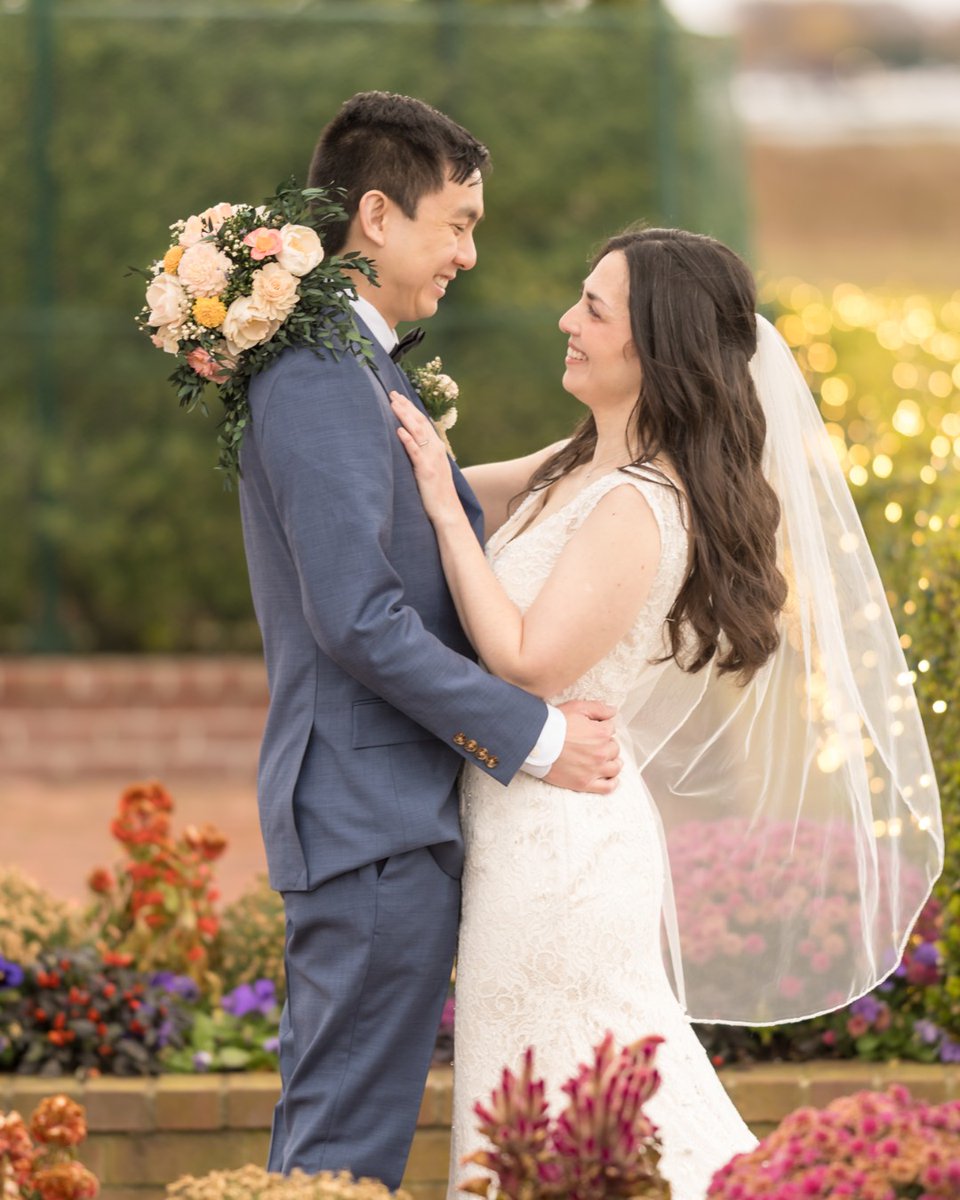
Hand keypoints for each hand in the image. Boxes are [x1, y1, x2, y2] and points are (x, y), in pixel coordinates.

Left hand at [390, 392, 458, 523]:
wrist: (447, 511)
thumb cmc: (437, 493)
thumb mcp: (431, 469)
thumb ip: (423, 455)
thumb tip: (412, 445)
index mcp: (436, 448)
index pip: (422, 422)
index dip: (410, 408)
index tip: (398, 397)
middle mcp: (435, 450)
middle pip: (419, 422)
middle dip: (405, 407)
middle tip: (392, 394)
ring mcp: (431, 459)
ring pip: (417, 433)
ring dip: (404, 417)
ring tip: (393, 404)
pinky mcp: (426, 471)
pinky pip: (415, 453)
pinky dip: (408, 440)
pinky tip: (399, 430)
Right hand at [546, 700, 621, 793]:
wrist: (535, 743)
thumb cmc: (554, 724)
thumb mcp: (577, 707)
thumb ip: (599, 708)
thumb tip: (613, 712)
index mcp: (601, 733)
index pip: (611, 729)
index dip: (602, 726)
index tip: (592, 728)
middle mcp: (601, 752)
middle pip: (614, 748)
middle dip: (607, 743)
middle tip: (594, 742)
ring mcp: (594, 770)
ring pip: (615, 767)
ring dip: (612, 761)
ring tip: (604, 758)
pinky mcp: (584, 783)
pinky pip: (607, 787)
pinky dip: (612, 782)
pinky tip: (610, 777)